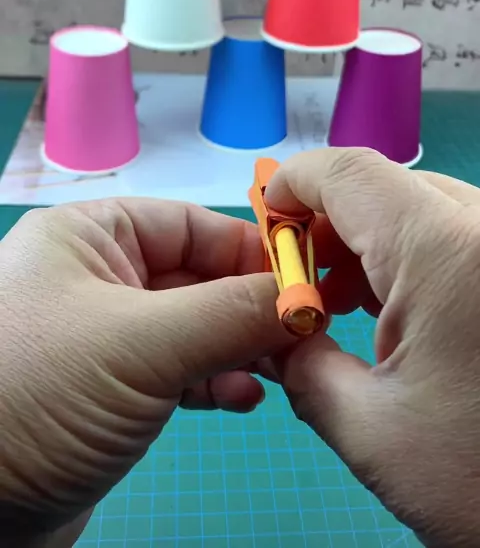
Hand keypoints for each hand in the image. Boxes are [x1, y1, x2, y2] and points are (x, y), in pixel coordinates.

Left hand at [0, 200, 291, 545]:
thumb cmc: (41, 396)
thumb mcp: (142, 345)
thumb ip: (230, 313)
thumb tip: (306, 297)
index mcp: (88, 236)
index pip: (189, 224)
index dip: (250, 250)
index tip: (307, 284)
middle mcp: (94, 276)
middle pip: (196, 277)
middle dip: (250, 309)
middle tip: (304, 339)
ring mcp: (101, 336)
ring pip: (192, 327)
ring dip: (238, 348)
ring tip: (282, 374)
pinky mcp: (108, 390)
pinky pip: (175, 370)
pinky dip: (213, 381)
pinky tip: (241, 399)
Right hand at [267, 148, 479, 547]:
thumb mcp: (369, 429)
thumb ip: (300, 364)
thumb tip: (271, 334)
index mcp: (447, 254)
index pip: (352, 173)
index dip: (297, 183)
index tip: (266, 219)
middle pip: (389, 190)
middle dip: (331, 225)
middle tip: (300, 283)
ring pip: (424, 209)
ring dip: (372, 243)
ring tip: (342, 305)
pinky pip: (456, 236)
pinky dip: (411, 259)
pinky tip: (391, 312)